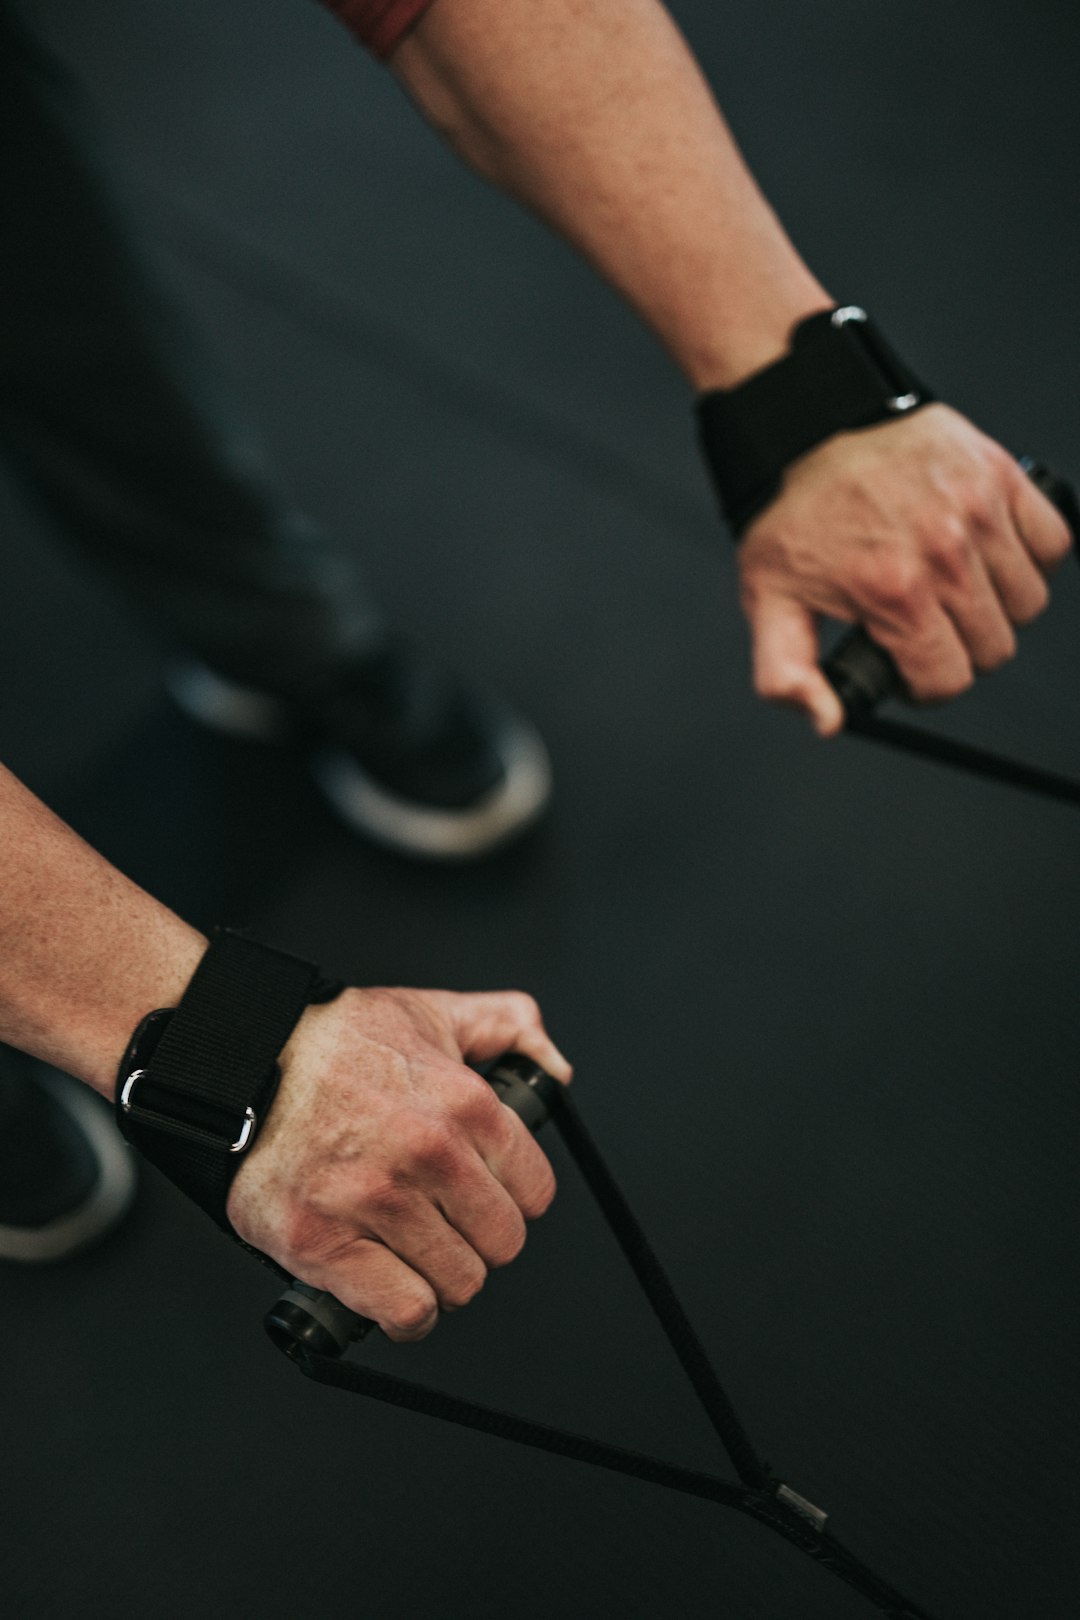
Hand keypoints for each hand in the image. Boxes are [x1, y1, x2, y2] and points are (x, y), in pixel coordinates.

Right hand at [227, 985, 570, 1341]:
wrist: (243, 1058)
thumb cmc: (334, 1042)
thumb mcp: (431, 1011)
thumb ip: (505, 1025)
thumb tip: (553, 1066)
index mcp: (464, 1103)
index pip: (535, 1192)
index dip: (512, 1199)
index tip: (485, 1197)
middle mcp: (428, 1153)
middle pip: (502, 1244)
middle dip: (478, 1241)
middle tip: (445, 1225)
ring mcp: (375, 1200)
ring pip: (458, 1283)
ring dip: (441, 1277)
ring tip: (412, 1252)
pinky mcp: (323, 1242)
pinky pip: (404, 1311)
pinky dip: (406, 1315)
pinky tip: (392, 1290)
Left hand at [737, 403, 1073, 734]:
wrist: (807, 424)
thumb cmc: (789, 509)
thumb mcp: (768, 600)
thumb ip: (787, 673)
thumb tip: (826, 721)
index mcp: (893, 591)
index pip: (949, 680)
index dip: (925, 685)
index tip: (909, 666)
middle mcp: (945, 552)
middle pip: (994, 648)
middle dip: (959, 649)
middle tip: (927, 626)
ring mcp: (980, 511)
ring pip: (1027, 602)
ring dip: (996, 607)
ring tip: (954, 590)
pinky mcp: (1001, 474)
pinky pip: (1052, 541)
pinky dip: (1030, 556)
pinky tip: (989, 555)